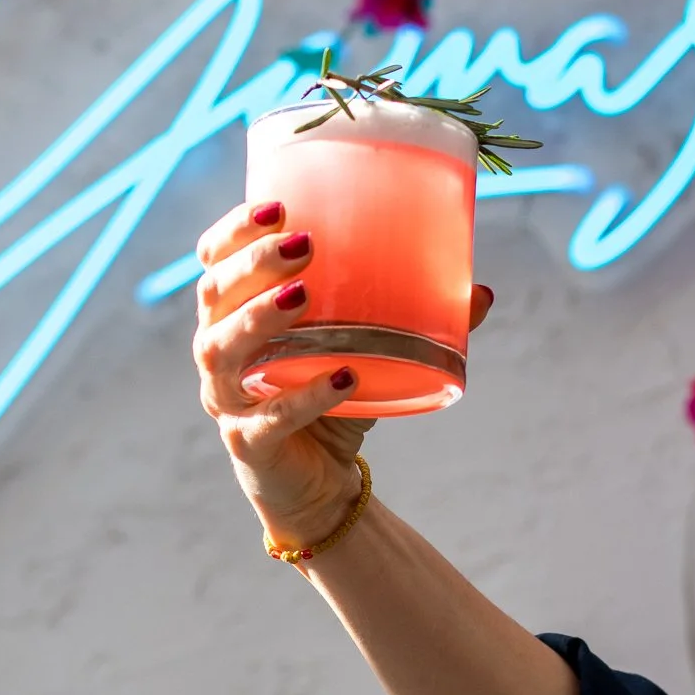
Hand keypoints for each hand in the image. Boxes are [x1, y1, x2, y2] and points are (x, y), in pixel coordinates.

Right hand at [191, 199, 493, 548]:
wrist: (320, 487)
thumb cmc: (334, 400)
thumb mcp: (369, 352)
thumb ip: (416, 320)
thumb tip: (480, 291)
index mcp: (236, 316)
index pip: (214, 262)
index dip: (234, 231)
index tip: (275, 207)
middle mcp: (219, 352)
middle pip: (214, 296)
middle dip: (252, 264)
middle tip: (302, 244)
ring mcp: (228, 401)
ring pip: (221, 350)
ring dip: (259, 317)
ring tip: (303, 296)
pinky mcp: (250, 445)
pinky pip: (269, 418)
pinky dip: (306, 396)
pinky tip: (343, 376)